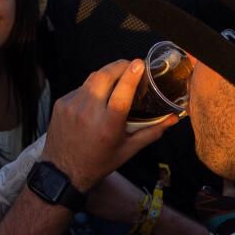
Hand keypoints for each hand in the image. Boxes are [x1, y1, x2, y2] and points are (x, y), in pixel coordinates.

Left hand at [40, 60, 177, 192]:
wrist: (63, 171)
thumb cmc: (99, 162)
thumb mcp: (128, 150)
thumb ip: (152, 132)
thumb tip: (173, 118)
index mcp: (107, 126)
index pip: (121, 95)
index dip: (131, 76)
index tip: (139, 63)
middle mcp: (88, 113)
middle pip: (104, 76)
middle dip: (119, 66)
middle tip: (130, 65)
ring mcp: (72, 106)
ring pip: (92, 78)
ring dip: (106, 74)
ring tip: (117, 77)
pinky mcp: (61, 104)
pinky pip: (80, 87)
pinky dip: (92, 87)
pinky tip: (98, 97)